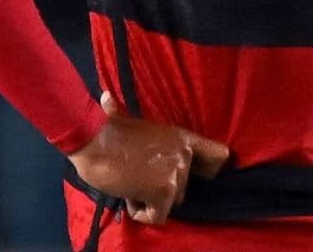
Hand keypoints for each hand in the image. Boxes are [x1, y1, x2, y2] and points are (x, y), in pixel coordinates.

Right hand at [67, 92, 229, 224]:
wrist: (94, 141)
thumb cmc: (104, 130)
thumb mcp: (127, 121)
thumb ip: (130, 117)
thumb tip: (105, 97)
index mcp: (181, 136)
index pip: (218, 155)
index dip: (210, 170)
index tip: (198, 176)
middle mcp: (184, 154)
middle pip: (184, 186)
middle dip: (162, 188)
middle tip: (138, 177)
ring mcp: (176, 173)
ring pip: (171, 202)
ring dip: (150, 199)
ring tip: (130, 184)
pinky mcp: (163, 192)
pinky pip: (158, 216)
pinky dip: (142, 213)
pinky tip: (128, 197)